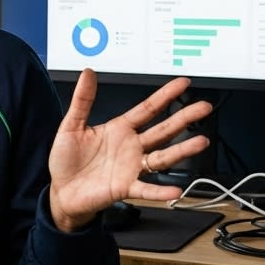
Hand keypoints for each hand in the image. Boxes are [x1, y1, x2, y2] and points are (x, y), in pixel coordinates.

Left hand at [47, 69, 212, 232]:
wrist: (61, 191)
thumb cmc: (66, 160)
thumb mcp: (71, 126)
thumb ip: (82, 100)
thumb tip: (87, 73)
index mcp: (120, 129)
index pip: (147, 109)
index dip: (165, 95)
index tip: (183, 83)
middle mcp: (131, 147)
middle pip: (163, 130)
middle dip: (184, 118)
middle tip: (204, 107)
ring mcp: (131, 167)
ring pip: (162, 157)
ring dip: (182, 150)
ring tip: (201, 142)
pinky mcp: (125, 187)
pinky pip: (146, 189)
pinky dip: (160, 191)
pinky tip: (174, 190)